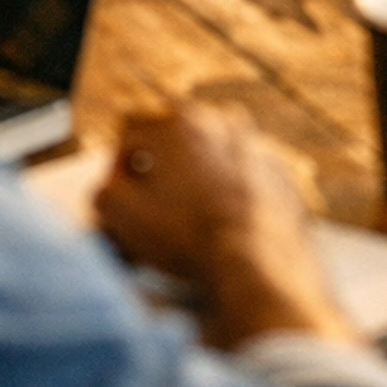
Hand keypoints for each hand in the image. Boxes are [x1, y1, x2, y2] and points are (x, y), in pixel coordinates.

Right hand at [94, 103, 358, 348]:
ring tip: (194, 217)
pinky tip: (226, 226)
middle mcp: (221, 120)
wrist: (259, 267)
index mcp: (179, 120)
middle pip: (174, 137)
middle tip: (158, 207)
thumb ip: (104, 190)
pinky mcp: (282, 175)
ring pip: (212, 154)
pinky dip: (233, 193)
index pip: (130, 129)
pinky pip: (245, 176)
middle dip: (160, 166)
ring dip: (199, 176)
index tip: (124, 197)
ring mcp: (257, 145)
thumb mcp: (123, 217)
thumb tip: (109, 186)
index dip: (118, 164)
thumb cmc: (186, 238)